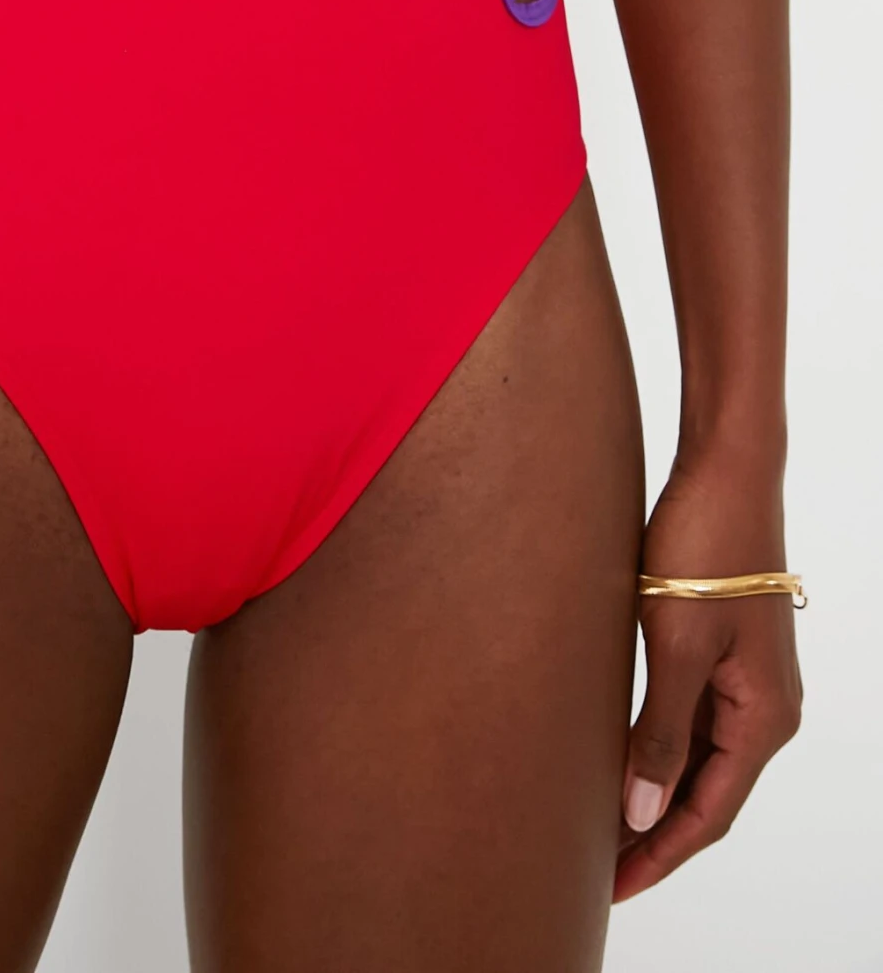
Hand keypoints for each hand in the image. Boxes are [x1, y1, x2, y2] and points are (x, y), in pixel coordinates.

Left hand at [615, 453, 801, 901]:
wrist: (725, 469)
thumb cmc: (707, 545)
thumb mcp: (677, 645)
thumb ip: (660, 734)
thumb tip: (642, 817)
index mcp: (763, 718)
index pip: (709, 814)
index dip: (661, 856)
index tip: (612, 888)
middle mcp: (764, 708)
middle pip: (706, 794)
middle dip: (653, 835)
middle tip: (594, 869)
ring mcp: (746, 679)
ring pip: (696, 758)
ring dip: (652, 793)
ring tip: (598, 825)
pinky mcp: (722, 649)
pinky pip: (691, 719)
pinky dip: (657, 749)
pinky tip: (619, 758)